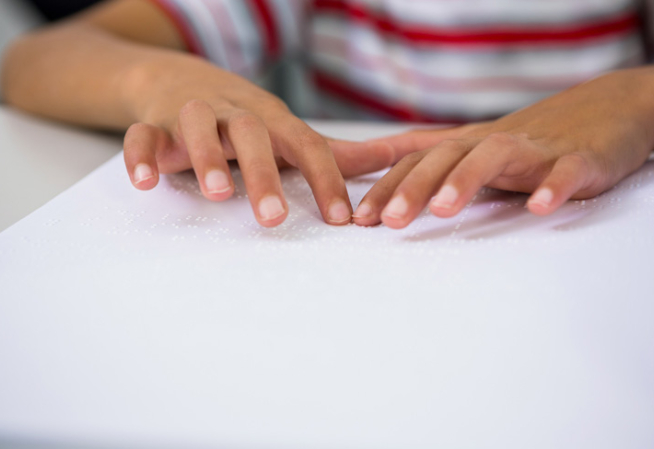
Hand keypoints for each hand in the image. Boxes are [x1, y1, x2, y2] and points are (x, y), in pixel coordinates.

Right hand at [122, 56, 395, 226]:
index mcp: (274, 121)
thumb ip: (338, 154)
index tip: (341, 221)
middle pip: (253, 134)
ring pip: (199, 125)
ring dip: (208, 156)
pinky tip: (145, 182)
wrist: (181, 80)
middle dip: (264, 175)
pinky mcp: (154, 124)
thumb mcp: (290, 133)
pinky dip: (140, 154)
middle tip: (274, 220)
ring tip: (219, 194)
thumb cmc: (247, 119)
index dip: (326, 179)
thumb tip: (399, 159)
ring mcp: (194, 115)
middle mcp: (237, 114)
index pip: (308, 145)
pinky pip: (142, 134)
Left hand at [352, 67, 653, 228]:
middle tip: (388, 220)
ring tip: (443, 211)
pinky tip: (539, 206)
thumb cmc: (533, 141)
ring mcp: (537, 148)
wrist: (608, 108)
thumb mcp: (480, 152)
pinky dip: (552, 185)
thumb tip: (392, 188)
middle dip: (414, 187)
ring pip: (495, 156)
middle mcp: (494, 142)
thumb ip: (442, 167)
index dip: (387, 188)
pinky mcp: (579, 158)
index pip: (419, 163)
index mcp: (468, 146)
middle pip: (446, 157)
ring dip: (466, 180)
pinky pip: (565, 170)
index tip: (360, 219)